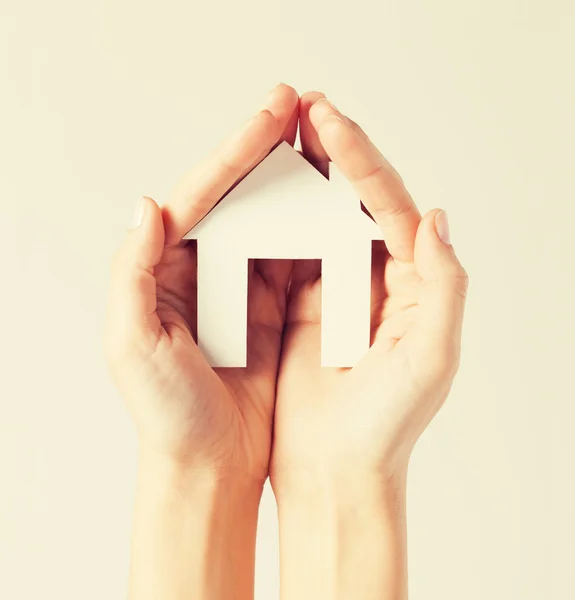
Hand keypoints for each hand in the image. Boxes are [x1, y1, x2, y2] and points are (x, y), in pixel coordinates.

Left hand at [104, 84, 298, 484]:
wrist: (209, 464)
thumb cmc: (168, 413)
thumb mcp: (132, 345)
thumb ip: (132, 272)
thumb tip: (149, 205)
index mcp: (165, 269)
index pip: (202, 195)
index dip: (237, 151)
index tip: (274, 113)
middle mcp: (203, 269)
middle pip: (240, 196)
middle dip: (270, 150)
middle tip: (304, 107)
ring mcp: (242, 287)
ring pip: (272, 220)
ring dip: (297, 182)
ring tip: (326, 141)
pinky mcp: (273, 309)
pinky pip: (297, 258)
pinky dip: (315, 230)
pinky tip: (336, 202)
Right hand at [272, 93, 468, 487]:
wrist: (336, 472)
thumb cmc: (386, 425)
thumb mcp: (432, 357)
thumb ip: (444, 285)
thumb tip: (435, 216)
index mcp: (413, 282)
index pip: (390, 204)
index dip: (360, 159)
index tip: (328, 121)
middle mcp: (378, 278)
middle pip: (355, 200)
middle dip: (331, 152)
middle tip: (301, 108)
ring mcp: (337, 289)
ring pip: (318, 219)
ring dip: (300, 178)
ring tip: (278, 135)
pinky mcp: (302, 307)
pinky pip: (288, 252)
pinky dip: (275, 220)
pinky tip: (257, 193)